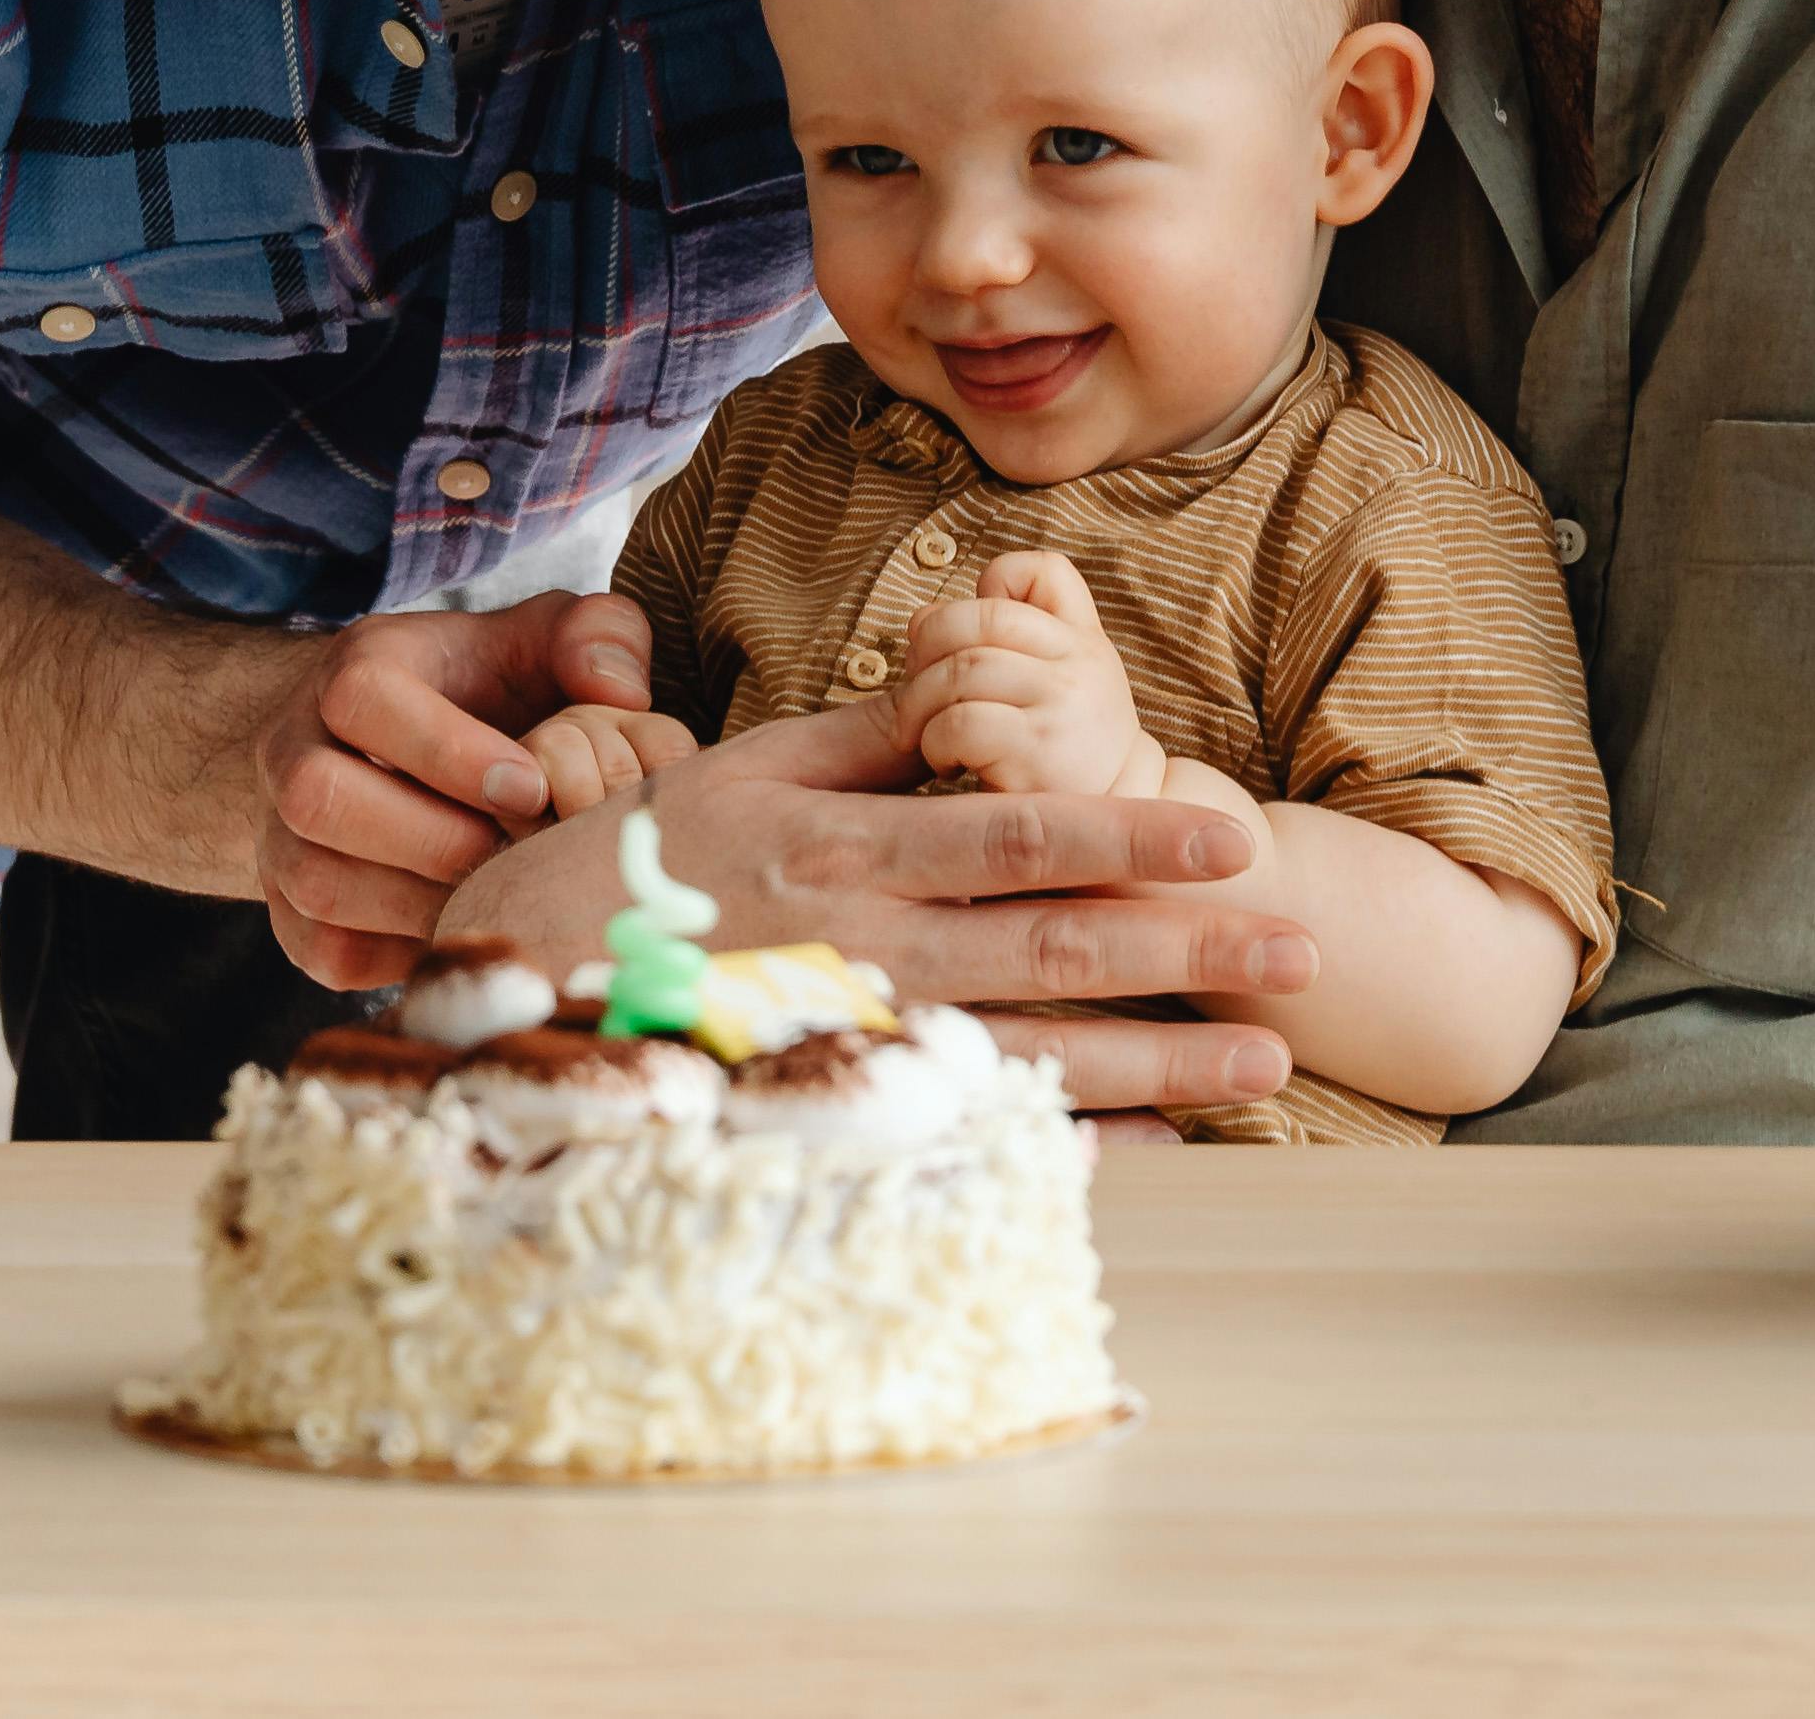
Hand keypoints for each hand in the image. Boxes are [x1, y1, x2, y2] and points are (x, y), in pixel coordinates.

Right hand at [246, 589, 654, 990]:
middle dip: (429, 837)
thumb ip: (596, 637)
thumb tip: (619, 692)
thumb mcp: (540, 642)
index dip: (446, 750)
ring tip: (496, 897)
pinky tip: (462, 929)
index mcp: (354, 669)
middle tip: (512, 854)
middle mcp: (293, 748)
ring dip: (418, 903)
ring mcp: (280, 835)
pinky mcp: (288, 913)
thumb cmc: (483, 697)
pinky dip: (399, 954)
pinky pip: (325, 950)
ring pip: (316, 881)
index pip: (365, 699)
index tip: (531, 786)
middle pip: (317, 796)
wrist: (392, 750)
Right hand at [435, 705, 1309, 1124]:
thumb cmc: (634, 860)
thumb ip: (872, 731)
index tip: (1234, 839)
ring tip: (1265, 1065)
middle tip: (1302, 955)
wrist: (512, 984)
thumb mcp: (746, 767)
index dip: (1134, 839)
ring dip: (1161, 1063)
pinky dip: (1071, 1147)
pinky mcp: (839, 1112)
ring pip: (1036, 1055)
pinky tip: (1158, 1148)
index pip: (1019, 838)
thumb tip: (973, 666)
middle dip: (1190, 955)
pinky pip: (974, 1136)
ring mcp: (858, 1045)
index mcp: (851, 851)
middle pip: (1056, 950)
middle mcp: (868, 951)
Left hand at [894, 551, 1162, 800]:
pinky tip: (948, 765)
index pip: (1043, 572)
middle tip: (917, 694)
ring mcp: (1065, 703)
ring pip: (962, 668)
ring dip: (920, 704)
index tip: (964, 641)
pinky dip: (934, 742)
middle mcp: (1082, 661)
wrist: (1115, 832)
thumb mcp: (1056, 690)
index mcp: (1084, 640)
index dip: (990, 587)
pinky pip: (959, 721)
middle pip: (978, 616)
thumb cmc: (1062, 763)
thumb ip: (1002, 645)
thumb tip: (923, 619)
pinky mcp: (1041, 752)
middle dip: (926, 649)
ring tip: (924, 736)